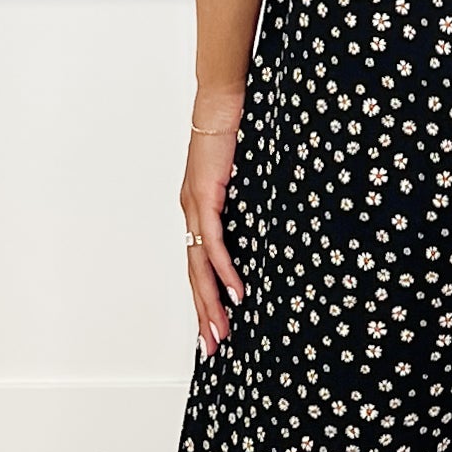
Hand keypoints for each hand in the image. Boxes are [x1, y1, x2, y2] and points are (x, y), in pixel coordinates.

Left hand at [181, 84, 246, 350]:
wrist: (221, 105)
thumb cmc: (232, 136)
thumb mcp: (239, 181)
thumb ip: (243, 206)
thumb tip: (261, 228)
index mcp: (197, 213)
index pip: (197, 266)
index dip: (204, 298)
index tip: (213, 326)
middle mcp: (190, 215)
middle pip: (194, 276)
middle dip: (204, 314)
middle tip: (213, 347)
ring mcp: (194, 209)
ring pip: (200, 268)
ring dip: (212, 302)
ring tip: (222, 330)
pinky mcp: (205, 199)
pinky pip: (214, 244)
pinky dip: (224, 270)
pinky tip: (236, 292)